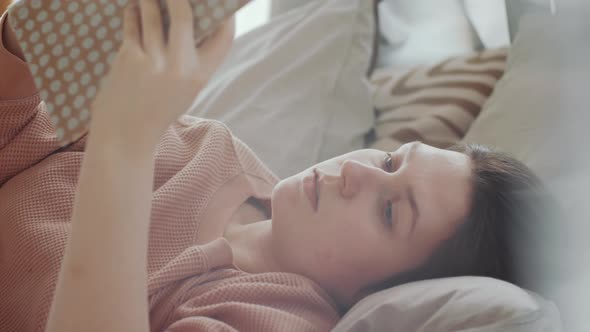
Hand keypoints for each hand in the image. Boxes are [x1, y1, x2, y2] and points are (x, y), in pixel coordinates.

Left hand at [90, 0, 234, 145]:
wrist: (125, 134)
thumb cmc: (156, 110)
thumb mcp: (184, 91)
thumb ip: (190, 62)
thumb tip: (186, 24)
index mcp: (199, 76)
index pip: (223, 38)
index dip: (226, 16)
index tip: (222, 5)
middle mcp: (179, 67)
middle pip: (184, 14)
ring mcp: (153, 61)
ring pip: (152, 13)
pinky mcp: (129, 58)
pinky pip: (132, 23)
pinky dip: (132, 12)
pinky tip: (133, 8)